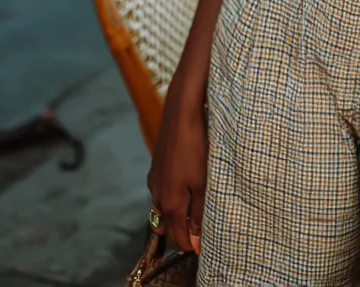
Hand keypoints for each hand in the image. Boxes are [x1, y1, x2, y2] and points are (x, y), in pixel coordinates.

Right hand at [147, 76, 207, 253]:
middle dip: (182, 234)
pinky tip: (186, 189)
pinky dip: (173, 199)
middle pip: (167, 227)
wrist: (181, 112)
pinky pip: (162, 193)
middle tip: (200, 233)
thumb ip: (199, 212)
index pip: (177, 238)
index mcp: (170, 203)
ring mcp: (155, 180)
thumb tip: (196, 239)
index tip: (204, 247)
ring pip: (163, 210)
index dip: (190, 246)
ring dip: (176, 217)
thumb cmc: (196, 146)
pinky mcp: (156, 167)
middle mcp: (158, 196)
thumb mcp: (203, 182)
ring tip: (195, 213)